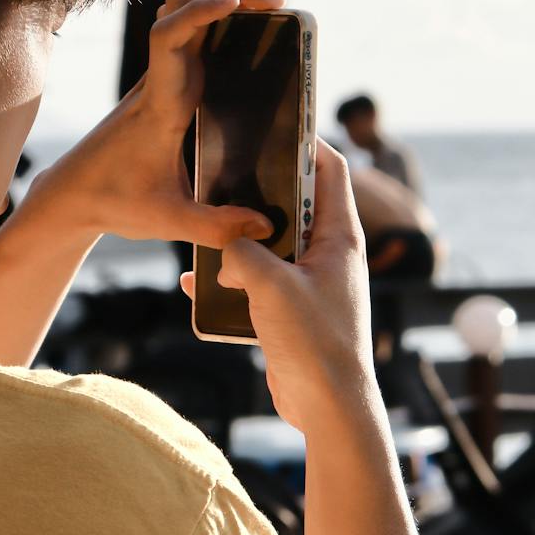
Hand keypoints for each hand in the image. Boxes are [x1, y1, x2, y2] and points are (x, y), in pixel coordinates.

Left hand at [28, 0, 284, 247]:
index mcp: (159, 103)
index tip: (237, 2)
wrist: (71, 193)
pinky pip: (189, 29)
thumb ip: (216, 226)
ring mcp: (160, 75)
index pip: (169, 37)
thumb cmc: (114, 203)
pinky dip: (217, 14)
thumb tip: (266, 226)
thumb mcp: (167, 222)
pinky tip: (249, 27)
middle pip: (180, 3)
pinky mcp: (164, 80)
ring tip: (271, 7)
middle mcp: (158, 79)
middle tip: (278, 3)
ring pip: (181, 7)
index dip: (202, 10)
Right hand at [179, 141, 377, 435]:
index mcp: (340, 238)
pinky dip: (229, 282)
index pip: (331, 171)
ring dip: (239, 242)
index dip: (308, 143)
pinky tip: (193, 285)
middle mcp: (329, 256)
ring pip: (270, 247)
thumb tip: (224, 242)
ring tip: (204, 226)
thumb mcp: (271, 286)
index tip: (277, 124)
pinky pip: (256, 285)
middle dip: (259, 192)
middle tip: (224, 171)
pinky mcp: (291, 313)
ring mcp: (310, 285)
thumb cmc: (316, 343)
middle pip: (295, 206)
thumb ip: (242, 253)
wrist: (328, 409)